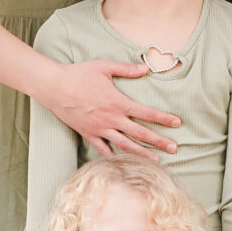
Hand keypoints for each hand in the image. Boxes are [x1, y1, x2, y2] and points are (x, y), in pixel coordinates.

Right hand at [39, 58, 179, 157]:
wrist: (54, 87)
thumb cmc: (79, 74)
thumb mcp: (104, 67)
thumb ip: (127, 69)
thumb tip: (146, 67)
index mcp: (119, 103)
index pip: (146, 113)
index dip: (163, 118)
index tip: (177, 123)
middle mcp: (112, 119)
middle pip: (140, 133)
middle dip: (159, 141)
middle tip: (175, 149)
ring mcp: (100, 129)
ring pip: (125, 145)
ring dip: (142, 153)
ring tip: (156, 161)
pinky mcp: (88, 134)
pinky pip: (103, 149)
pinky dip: (113, 157)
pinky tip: (123, 163)